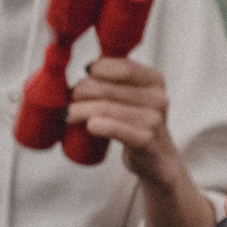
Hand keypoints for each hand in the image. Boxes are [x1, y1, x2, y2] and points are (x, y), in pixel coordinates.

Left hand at [68, 56, 179, 183]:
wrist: (158, 158)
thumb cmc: (136, 123)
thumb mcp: (135, 97)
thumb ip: (116, 82)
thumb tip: (84, 71)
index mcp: (156, 81)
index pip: (124, 67)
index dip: (99, 68)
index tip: (86, 74)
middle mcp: (158, 98)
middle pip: (108, 89)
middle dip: (82, 91)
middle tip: (71, 98)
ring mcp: (153, 120)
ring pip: (106, 108)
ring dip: (80, 110)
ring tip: (68, 113)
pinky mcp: (145, 140)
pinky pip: (114, 128)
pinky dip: (97, 124)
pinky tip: (88, 125)